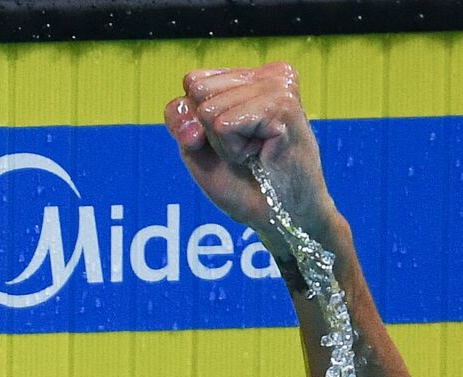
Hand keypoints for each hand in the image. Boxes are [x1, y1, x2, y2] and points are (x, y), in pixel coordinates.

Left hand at [164, 62, 339, 259]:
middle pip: (197, 90)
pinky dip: (234, 150)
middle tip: (244, 149)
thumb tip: (196, 112)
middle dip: (209, 131)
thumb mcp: (196, 148)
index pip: (191, 82)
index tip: (227, 140)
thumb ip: (181, 120)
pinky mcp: (281, 103)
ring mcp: (277, 85)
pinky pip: (224, 124)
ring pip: (208, 109)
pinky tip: (261, 154)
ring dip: (224, 145)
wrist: (277, 215)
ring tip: (254, 153)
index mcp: (249, 77)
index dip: (194, 122)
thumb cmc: (242, 183)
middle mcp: (267, 74)